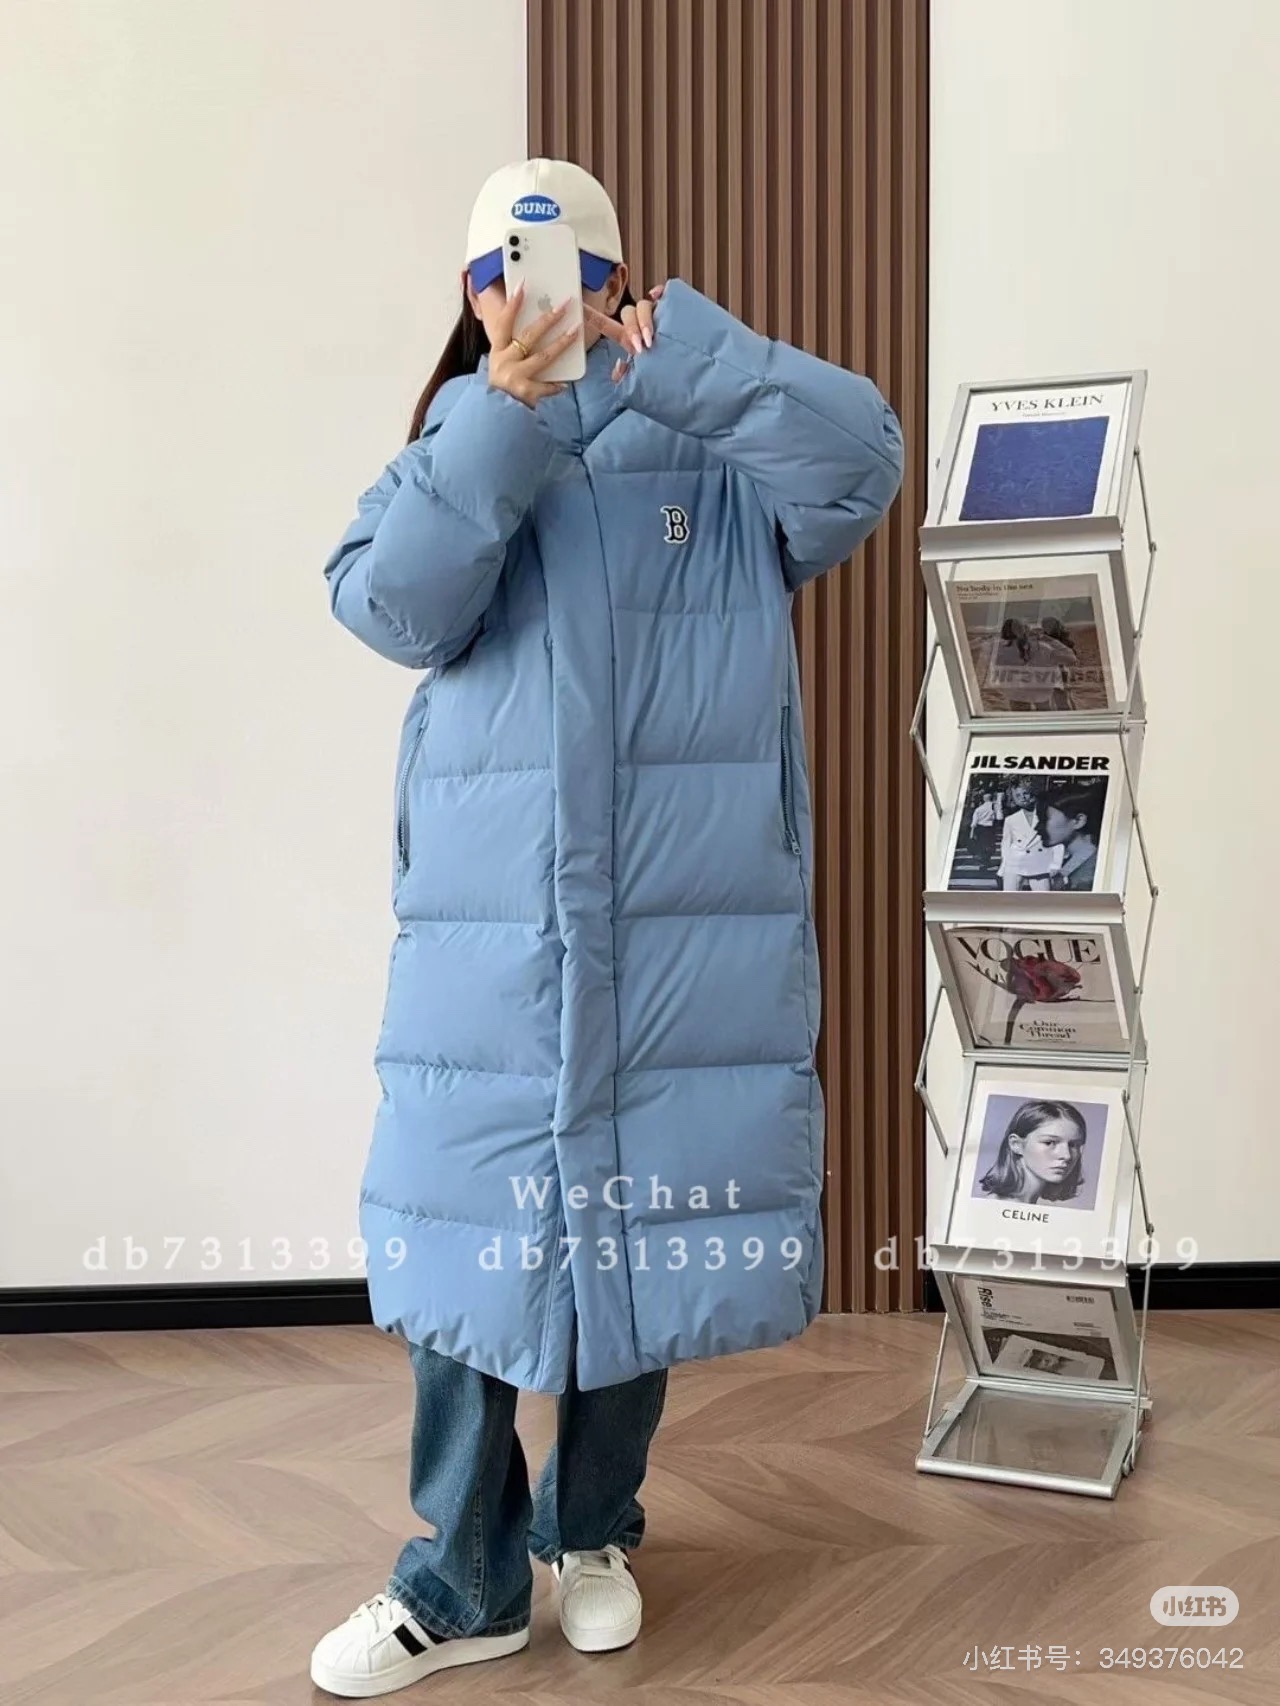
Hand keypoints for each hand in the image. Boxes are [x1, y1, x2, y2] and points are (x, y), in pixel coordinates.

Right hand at [488, 281, 579, 407]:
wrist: (493, 416)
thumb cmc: (500, 389)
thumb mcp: (500, 366)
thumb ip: (512, 351)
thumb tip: (534, 333)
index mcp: (497, 352)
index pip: (504, 322)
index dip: (513, 304)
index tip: (523, 286)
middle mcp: (504, 361)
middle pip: (529, 335)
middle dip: (549, 318)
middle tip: (564, 305)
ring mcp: (515, 376)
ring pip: (544, 356)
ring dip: (562, 343)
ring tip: (575, 331)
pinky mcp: (525, 392)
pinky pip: (547, 385)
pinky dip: (556, 385)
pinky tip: (565, 384)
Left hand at [584, 282, 665, 381]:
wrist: (693, 375)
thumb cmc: (668, 376)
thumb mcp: (643, 379)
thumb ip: (627, 376)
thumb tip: (619, 368)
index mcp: (630, 337)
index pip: (607, 324)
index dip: (592, 315)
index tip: (578, 305)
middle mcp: (642, 322)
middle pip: (628, 313)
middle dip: (632, 330)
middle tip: (640, 348)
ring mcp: (658, 313)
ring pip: (644, 305)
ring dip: (645, 321)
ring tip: (651, 339)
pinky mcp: (674, 308)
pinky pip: (665, 292)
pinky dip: (661, 292)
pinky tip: (659, 296)